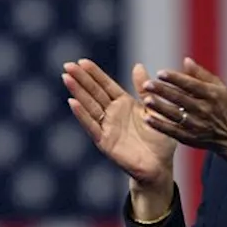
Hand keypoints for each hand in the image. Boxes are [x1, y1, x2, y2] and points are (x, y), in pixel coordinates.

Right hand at [62, 58, 176, 188]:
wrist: (159, 166)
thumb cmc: (160, 139)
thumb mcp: (155, 109)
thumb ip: (143, 89)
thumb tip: (137, 66)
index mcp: (124, 104)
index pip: (106, 85)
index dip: (94, 74)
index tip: (82, 61)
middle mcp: (112, 114)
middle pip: (94, 93)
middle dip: (81, 79)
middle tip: (67, 65)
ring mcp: (107, 127)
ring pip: (89, 106)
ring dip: (77, 92)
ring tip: (66, 78)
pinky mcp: (104, 142)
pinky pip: (92, 126)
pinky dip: (82, 114)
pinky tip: (72, 102)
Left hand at [141, 58, 226, 171]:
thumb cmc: (224, 106)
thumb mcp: (219, 87)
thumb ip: (201, 74)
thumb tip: (185, 60)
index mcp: (212, 94)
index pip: (191, 85)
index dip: (175, 79)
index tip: (160, 73)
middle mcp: (205, 110)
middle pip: (181, 99)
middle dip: (163, 91)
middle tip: (146, 84)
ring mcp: (198, 125)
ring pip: (176, 115)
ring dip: (160, 108)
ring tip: (146, 100)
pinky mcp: (191, 138)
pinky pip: (173, 131)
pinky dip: (160, 126)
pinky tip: (148, 118)